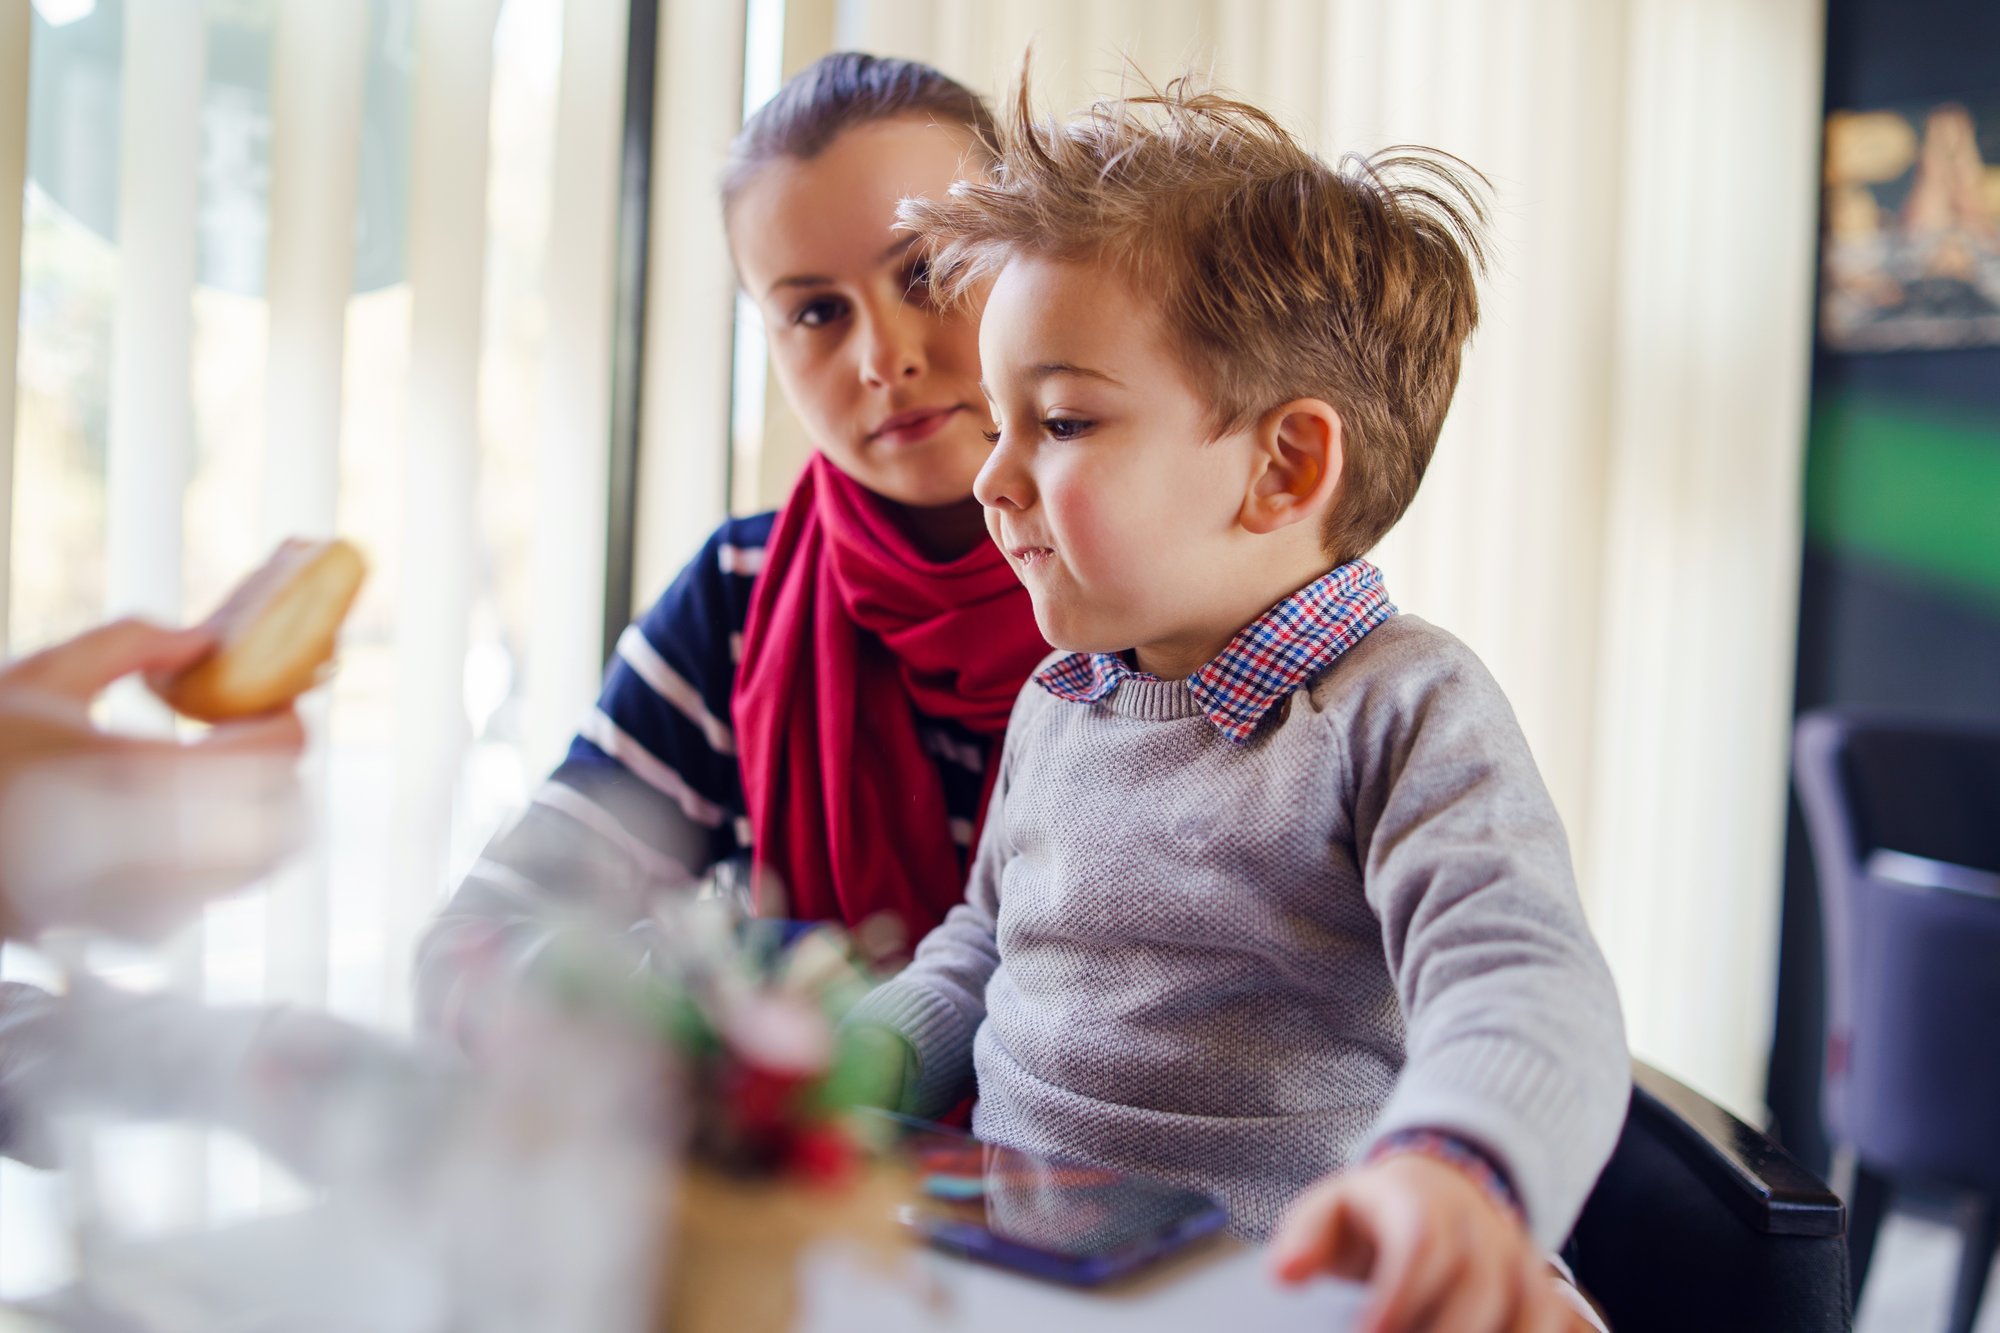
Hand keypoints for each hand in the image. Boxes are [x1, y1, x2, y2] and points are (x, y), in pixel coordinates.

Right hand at [0, 618, 306, 940]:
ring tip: (209, 779)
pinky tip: (167, 822)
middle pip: (288, 817)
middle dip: (281, 773)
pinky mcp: (139, 932)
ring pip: (260, 861)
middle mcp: (155, 850)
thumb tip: (201, 639)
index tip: (267, 698)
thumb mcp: (38, 681)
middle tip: (246, 738)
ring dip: (256, 815)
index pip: (275, 757)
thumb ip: (127, 644)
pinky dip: (215, 852)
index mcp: (133, 775)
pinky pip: (215, 890)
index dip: (286, 722)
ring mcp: (150, 902)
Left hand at [1269, 1153, 1591, 1332]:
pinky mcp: (1550, 1291)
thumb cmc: (1377, 1216)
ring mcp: (1522, 1261)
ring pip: (1537, 1309)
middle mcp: (1481, 1229)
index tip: (1372, 1332)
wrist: (1443, 1190)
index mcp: (1420, 1204)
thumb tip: (1284, 1274)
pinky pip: (1571, 1321)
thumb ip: (1306, 1237)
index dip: (1401, 1293)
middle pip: (1480, 1286)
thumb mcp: (1333, 1210)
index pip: (1420, 1244)